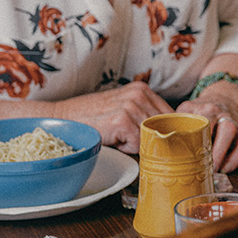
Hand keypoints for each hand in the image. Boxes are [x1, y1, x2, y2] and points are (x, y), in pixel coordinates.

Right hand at [52, 82, 171, 150]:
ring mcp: (131, 106)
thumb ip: (145, 114)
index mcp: (143, 89)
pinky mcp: (122, 121)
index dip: (163, 130)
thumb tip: (173, 131)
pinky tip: (112, 138)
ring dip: (134, 142)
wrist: (65, 118)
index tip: (153, 136)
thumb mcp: (124, 108)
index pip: (170, 115)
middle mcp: (139, 94)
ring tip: (117, 134)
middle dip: (149, 138)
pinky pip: (137, 144)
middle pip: (162, 128)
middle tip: (127, 135)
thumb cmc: (93, 117)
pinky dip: (125, 147)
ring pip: (150, 137)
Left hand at [175, 89, 237, 172]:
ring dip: (222, 154)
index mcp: (200, 107)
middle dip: (210, 148)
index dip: (189, 140)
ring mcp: (233, 120)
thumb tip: (157, 144)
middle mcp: (218, 111)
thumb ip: (175, 123)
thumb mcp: (187, 111)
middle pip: (211, 124)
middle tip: (201, 166)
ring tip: (214, 169)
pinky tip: (226, 168)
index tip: (183, 156)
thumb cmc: (203, 111)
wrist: (227, 98)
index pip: (193, 122)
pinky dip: (236, 159)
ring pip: (230, 132)